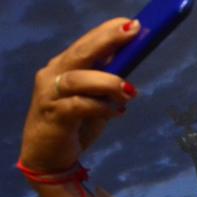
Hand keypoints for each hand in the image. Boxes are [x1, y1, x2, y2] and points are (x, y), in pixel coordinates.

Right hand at [20, 18, 139, 171]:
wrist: (49, 156)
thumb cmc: (75, 124)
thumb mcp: (95, 98)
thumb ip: (106, 79)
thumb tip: (129, 58)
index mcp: (64, 67)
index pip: (86, 44)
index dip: (108, 32)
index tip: (132, 25)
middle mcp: (54, 75)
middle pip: (80, 53)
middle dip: (107, 41)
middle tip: (132, 34)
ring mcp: (51, 95)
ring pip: (79, 78)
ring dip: (108, 82)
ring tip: (130, 91)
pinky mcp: (54, 116)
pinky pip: (78, 106)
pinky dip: (100, 107)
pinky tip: (115, 112)